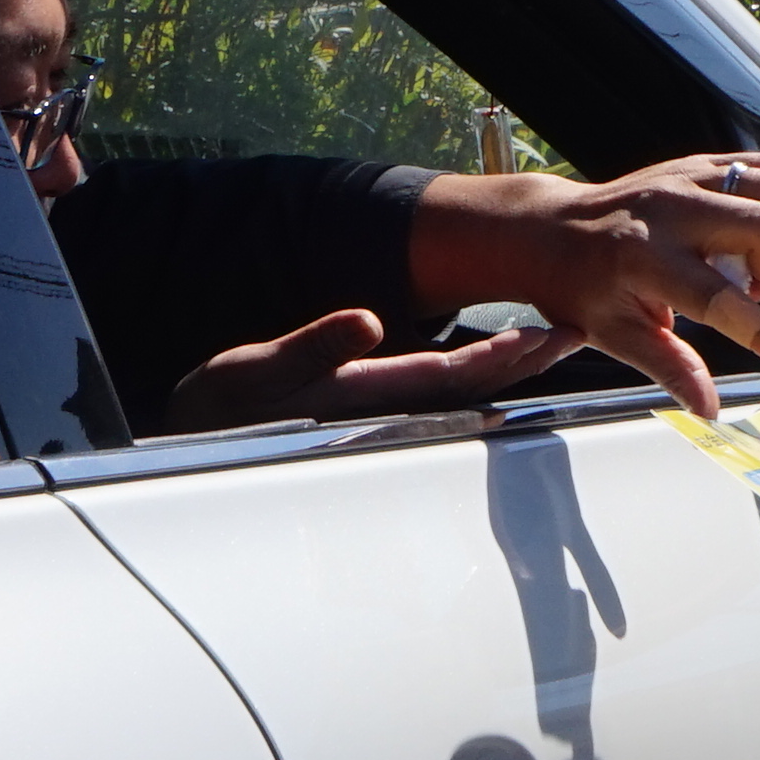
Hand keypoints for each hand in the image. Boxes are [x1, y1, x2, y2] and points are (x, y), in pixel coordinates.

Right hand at [165, 309, 580, 435]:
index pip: (448, 374)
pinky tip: (487, 358)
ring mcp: (371, 413)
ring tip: (547, 339)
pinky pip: (429, 390)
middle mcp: (376, 408)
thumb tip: (365, 321)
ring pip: (455, 391)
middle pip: (467, 386)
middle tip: (574, 329)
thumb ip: (311, 348)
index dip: (502, 355)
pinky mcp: (359, 410)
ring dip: (503, 367)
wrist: (185, 438)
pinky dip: (468, 372)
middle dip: (523, 360)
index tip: (548, 333)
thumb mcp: (253, 371)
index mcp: (359, 394)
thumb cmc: (215, 408)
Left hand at [410, 156, 759, 418]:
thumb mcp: (616, 335)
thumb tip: (710, 410)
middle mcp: (667, 211)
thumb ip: (670, 367)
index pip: (718, 300)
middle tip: (745, 292)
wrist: (550, 230)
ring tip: (745, 259)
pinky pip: (759, 165)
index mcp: (643, 260)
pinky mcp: (693, 163)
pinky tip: (747, 228)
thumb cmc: (579, 288)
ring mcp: (681, 178)